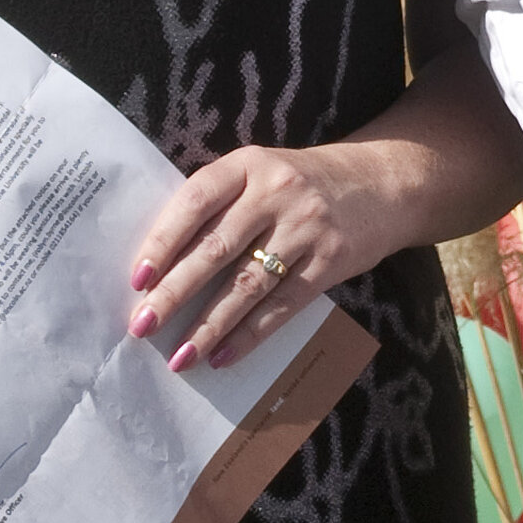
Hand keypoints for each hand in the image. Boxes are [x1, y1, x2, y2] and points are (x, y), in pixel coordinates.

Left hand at [128, 142, 404, 370]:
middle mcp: (278, 192)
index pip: (196, 200)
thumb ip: (220, 205)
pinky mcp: (330, 261)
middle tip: (142, 326)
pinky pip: (282, 305)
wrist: (385, 183)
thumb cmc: (303, 184)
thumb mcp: (261, 175)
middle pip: (216, 248)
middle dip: (174, 293)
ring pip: (247, 284)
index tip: (137, 278)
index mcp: (250, 165)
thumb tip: (160, 268)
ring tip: (178, 357)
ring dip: (208, 325)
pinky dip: (249, 335)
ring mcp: (307, 227)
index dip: (163, 240)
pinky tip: (222, 356)